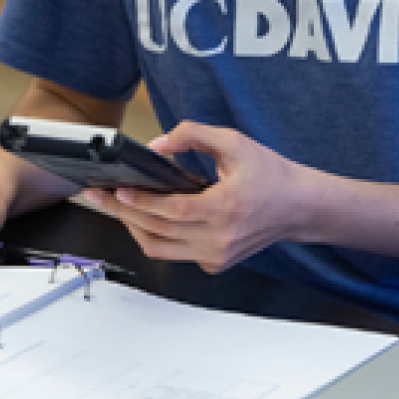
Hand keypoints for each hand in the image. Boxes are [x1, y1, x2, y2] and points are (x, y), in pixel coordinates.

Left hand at [84, 121, 302, 272]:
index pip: (173, 211)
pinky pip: (175, 253)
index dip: (142, 202)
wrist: (298, 206)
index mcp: (226, 209)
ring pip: (160, 249)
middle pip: (158, 232)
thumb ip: (193, 135)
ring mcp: (216, 256)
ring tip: (116, 206)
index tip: (119, 190)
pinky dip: (156, 236)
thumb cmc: (270, 174)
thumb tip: (157, 144)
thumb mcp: (234, 142)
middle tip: (100, 196)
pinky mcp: (215, 263)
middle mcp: (219, 239)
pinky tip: (146, 216)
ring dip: (134, 227)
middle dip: (123, 212)